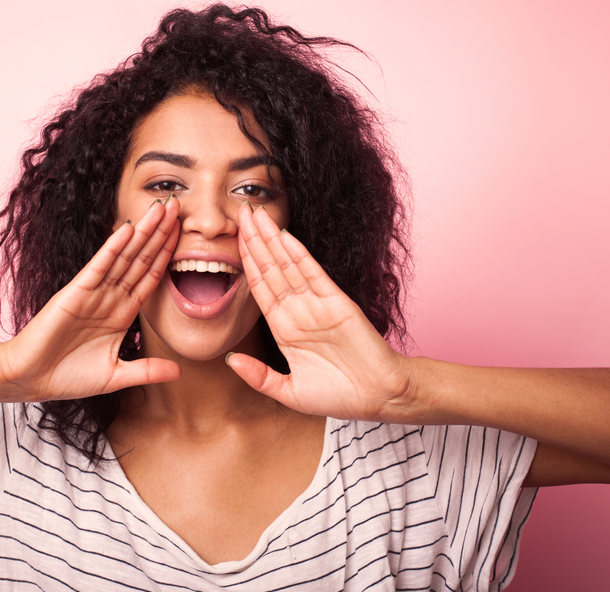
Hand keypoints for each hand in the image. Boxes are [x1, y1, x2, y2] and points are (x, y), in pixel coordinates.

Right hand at [0, 198, 181, 401]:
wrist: (30, 380)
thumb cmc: (67, 377)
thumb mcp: (116, 376)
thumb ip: (147, 371)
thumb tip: (179, 371)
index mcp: (122, 313)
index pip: (150, 277)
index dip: (168, 255)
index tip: (185, 234)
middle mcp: (110, 298)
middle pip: (141, 259)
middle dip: (160, 233)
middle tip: (179, 205)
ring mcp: (93, 293)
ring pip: (124, 257)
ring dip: (143, 232)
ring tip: (161, 208)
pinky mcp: (74, 293)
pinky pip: (98, 267)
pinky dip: (113, 248)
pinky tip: (127, 230)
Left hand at [226, 203, 412, 421]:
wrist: (380, 397)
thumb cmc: (339, 396)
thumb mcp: (290, 392)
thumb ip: (260, 376)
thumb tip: (230, 360)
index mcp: (284, 328)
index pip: (259, 288)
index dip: (244, 263)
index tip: (229, 240)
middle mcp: (298, 311)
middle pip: (270, 269)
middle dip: (253, 241)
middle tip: (238, 211)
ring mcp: (317, 304)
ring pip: (288, 265)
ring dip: (271, 239)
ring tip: (255, 214)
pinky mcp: (338, 302)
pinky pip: (313, 274)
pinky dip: (298, 254)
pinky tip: (284, 236)